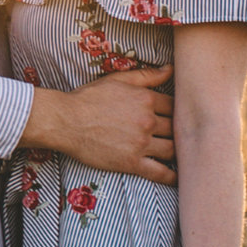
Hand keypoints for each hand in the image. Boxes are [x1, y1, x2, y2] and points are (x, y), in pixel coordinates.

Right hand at [38, 66, 175, 184]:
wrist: (64, 121)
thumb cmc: (87, 99)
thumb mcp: (117, 80)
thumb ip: (146, 76)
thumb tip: (171, 69)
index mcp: (146, 99)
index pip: (175, 106)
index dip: (178, 112)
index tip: (176, 117)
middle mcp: (147, 121)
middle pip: (176, 128)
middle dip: (179, 132)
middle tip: (181, 136)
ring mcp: (140, 143)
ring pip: (173, 149)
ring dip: (179, 152)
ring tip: (182, 154)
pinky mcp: (131, 162)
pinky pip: (159, 172)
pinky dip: (172, 176)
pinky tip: (179, 177)